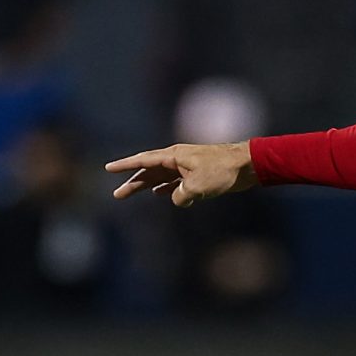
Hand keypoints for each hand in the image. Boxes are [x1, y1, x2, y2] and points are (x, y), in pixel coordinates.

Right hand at [105, 141, 256, 206]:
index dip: (125, 165)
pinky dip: (166, 188)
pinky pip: (175, 181)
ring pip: (161, 177)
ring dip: (147, 186)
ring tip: (132, 193)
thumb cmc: (222, 171)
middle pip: (149, 171)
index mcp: (173, 156)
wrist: (247, 165)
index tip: (108, 168)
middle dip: (133, 182)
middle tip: (117, 195)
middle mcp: (177, 159)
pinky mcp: (198, 175)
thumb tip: (175, 199)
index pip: (143, 160)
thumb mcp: (197, 186)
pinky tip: (160, 194)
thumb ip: (180, 195)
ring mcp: (187, 166)